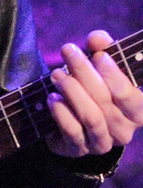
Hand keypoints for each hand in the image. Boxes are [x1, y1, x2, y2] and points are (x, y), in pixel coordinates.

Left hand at [46, 30, 142, 157]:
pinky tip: (53, 98)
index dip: (115, 75)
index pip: (131, 96)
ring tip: (56, 74)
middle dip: (84, 72)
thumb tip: (97, 38)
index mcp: (137, 111)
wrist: (73, 122)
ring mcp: (102, 143)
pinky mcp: (79, 149)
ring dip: (71, 91)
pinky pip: (72, 131)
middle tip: (68, 51)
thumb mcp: (101, 67)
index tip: (98, 55)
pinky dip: (61, 112)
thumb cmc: (94, 89)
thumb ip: (103, 49)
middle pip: (105, 100)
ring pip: (91, 116)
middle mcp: (124, 130)